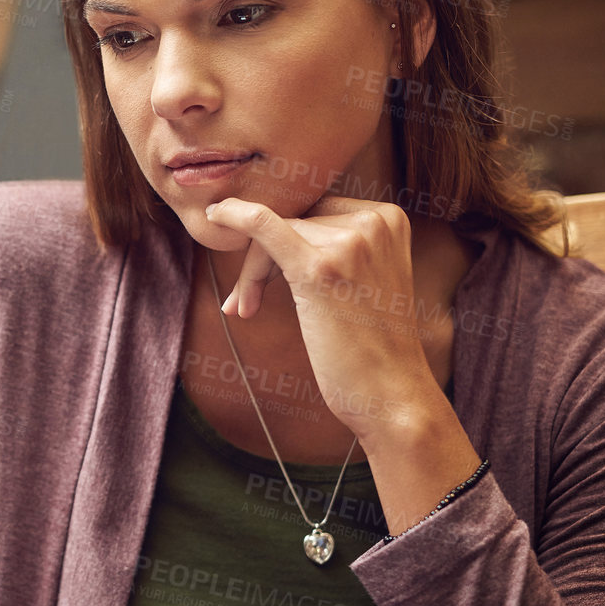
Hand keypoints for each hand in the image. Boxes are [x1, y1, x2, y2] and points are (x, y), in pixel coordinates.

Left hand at [202, 193, 442, 444]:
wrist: (391, 394)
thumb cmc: (370, 345)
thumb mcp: (363, 279)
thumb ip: (334, 246)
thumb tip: (268, 222)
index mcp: (388, 219)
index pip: (316, 211)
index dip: (284, 240)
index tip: (269, 280)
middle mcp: (374, 222)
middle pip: (294, 219)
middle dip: (262, 259)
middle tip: (246, 301)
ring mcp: (350, 242)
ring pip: (272, 231)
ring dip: (251, 272)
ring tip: (245, 308)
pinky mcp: (320, 268)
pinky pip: (264, 225)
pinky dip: (235, 216)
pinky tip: (213, 214)